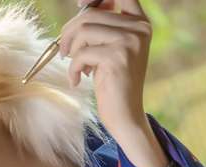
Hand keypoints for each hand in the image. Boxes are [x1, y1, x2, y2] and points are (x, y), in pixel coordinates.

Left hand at [58, 0, 152, 142]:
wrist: (126, 116)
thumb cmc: (115, 83)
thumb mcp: (112, 49)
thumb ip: (104, 26)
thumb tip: (83, 5)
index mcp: (140, 23)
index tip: (80, 5)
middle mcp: (138, 29)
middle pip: (91, 14)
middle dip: (70, 30)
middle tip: (64, 49)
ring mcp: (130, 42)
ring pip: (84, 30)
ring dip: (71, 49)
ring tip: (74, 65)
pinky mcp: (117, 58)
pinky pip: (82, 53)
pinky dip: (73, 67)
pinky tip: (76, 80)